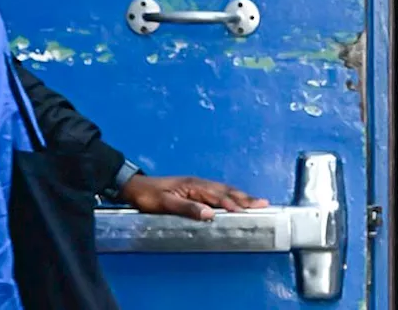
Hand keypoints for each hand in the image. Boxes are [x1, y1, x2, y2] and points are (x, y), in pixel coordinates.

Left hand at [119, 175, 268, 221]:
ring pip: (224, 190)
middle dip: (245, 198)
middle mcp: (199, 183)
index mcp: (194, 186)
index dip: (233, 204)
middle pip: (226, 191)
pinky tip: (235, 199)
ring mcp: (197, 185)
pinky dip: (231, 196)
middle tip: (264, 203)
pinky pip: (218, 191)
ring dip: (241, 196)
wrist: (134, 187)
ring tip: (256, 201)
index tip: (247, 211)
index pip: (219, 196)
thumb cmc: (148, 196)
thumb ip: (188, 209)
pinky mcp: (194, 188)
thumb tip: (210, 214)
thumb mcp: (165, 204)